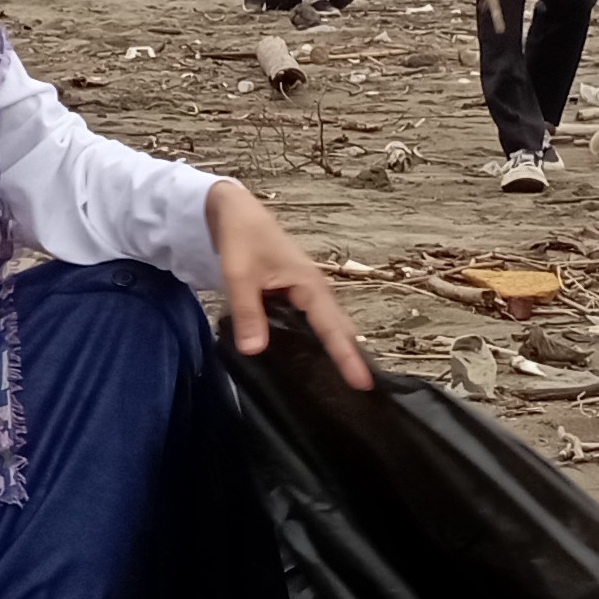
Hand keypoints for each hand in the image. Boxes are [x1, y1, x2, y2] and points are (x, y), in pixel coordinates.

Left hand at [204, 179, 372, 388]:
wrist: (233, 210)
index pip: (331, 328)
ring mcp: (307, 290)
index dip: (346, 356)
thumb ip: (248, 312)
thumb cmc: (240, 237)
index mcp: (309, 285)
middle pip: (340, 327)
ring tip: (349, 378)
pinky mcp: (296, 291)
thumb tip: (255, 351)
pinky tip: (315, 356)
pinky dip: (322, 337)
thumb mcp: (239, 274)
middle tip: (365, 388)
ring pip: (330, 324)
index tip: (363, 382)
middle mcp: (315, 289)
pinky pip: (315, 319)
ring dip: (340, 347)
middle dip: (352, 355)